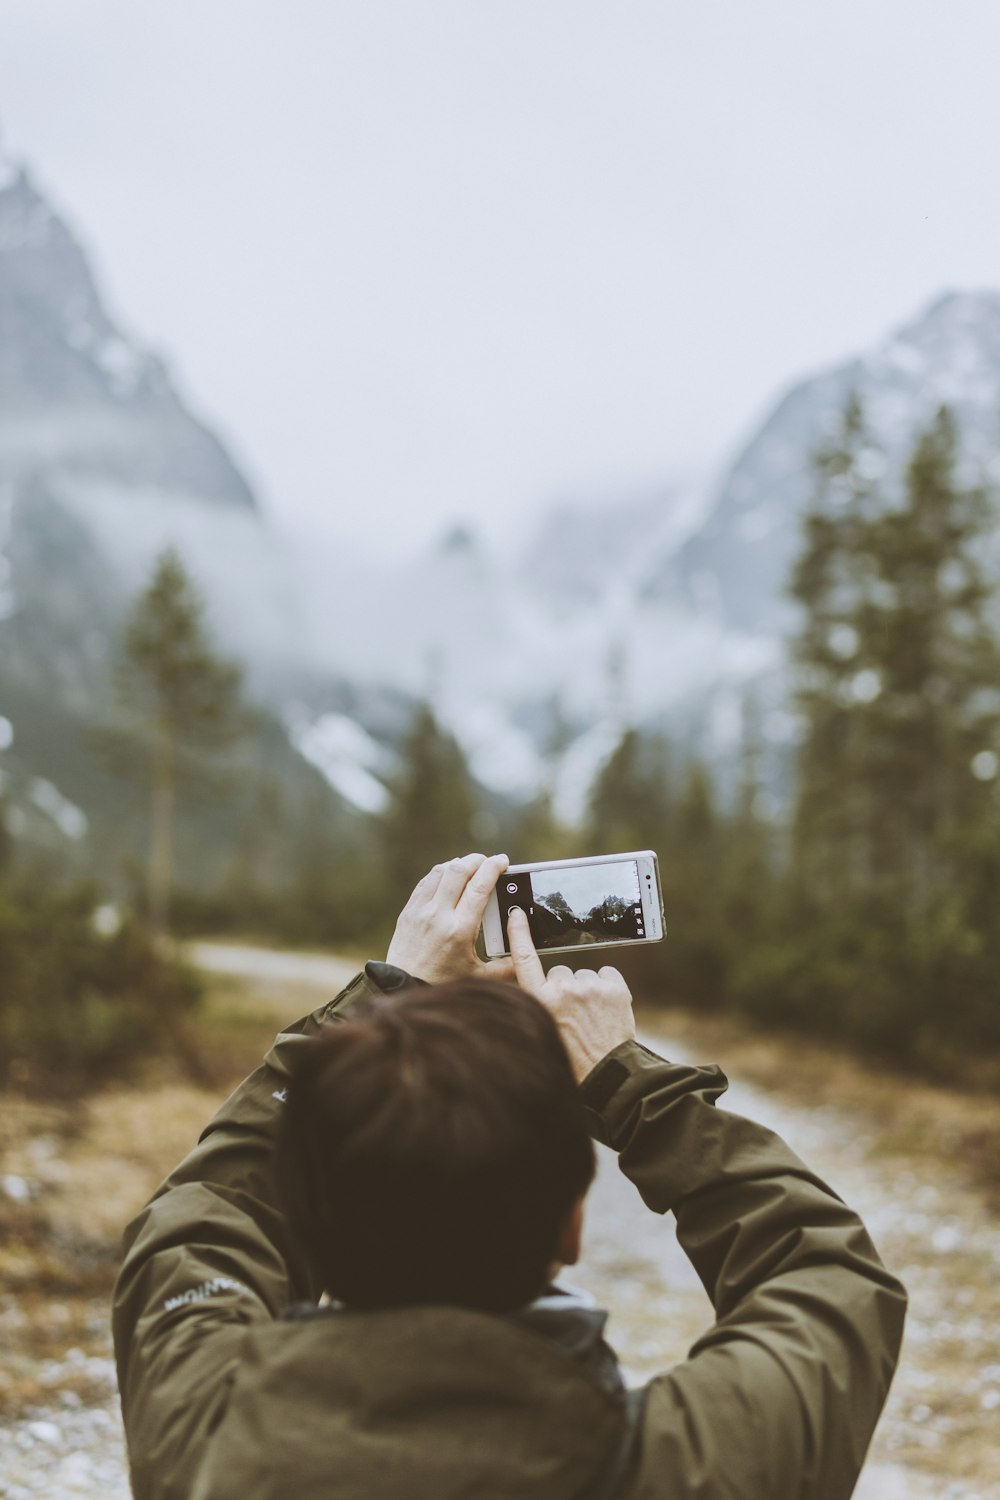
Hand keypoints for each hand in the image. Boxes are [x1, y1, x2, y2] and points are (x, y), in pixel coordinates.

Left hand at [385, 853, 515, 985]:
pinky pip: (426, 881)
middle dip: (477, 860)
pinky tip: (450, 877)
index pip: (479, 887)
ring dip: (459, 864)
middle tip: (489, 861)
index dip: (493, 868)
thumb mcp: (479, 976)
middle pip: (459, 871)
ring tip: (471, 867)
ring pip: (441, 871)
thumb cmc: (442, 984)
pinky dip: (441, 873)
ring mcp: (420, 911)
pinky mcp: (408, 911)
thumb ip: (505, 966)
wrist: (403, 987)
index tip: (503, 861)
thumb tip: (525, 954)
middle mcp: (438, 915)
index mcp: (459, 930)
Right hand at [507, 907, 635, 1081]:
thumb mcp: (543, 1031)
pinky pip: (607, 975)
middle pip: (559, 972)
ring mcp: (590, 986)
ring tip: (593, 1019)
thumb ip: (540, 1005)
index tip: (518, 914)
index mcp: (539, 1000)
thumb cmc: (573, 1059)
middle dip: (565, 988)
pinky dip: (608, 988)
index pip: (524, 960)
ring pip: (584, 976)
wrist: (608, 1075)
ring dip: (588, 991)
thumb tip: (545, 989)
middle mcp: (562, 989)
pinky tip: (608, 1009)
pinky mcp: (614, 987)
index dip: (519, 935)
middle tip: (573, 1016)